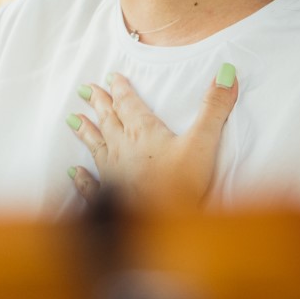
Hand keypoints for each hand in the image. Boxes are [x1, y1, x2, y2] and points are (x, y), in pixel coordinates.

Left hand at [67, 69, 238, 208]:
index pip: (129, 104)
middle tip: (85, 89)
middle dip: (99, 103)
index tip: (111, 77)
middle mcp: (122, 149)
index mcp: (143, 132)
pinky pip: (92, 184)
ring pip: (96, 146)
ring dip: (85, 131)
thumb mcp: (204, 142)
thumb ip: (214, 108)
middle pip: (108, 120)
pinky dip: (82, 177)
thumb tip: (226, 72)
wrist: (161, 226)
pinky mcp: (110, 197)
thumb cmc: (182, 184)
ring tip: (73, 118)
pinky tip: (74, 171)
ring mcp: (112, 174)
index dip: (121, 89)